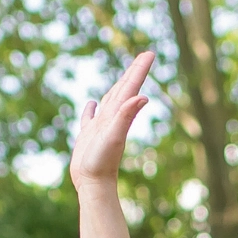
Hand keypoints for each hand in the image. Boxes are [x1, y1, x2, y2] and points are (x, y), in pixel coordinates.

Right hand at [69, 51, 153, 195]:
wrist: (93, 184)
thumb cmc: (102, 162)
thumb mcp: (114, 136)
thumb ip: (126, 116)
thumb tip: (143, 96)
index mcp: (119, 114)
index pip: (131, 86)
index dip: (139, 69)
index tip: (149, 53)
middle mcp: (112, 118)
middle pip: (124, 89)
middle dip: (133, 72)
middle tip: (144, 56)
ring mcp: (100, 126)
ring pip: (109, 100)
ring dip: (117, 87)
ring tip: (124, 76)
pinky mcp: (88, 136)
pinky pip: (90, 117)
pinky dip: (91, 109)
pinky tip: (92, 104)